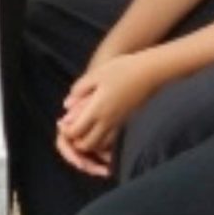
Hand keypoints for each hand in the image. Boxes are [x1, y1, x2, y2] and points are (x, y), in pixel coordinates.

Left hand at [56, 52, 160, 171]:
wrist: (151, 72)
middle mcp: (108, 121)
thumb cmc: (122, 69)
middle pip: (87, 144)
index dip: (66, 131)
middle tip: (72, 130)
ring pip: (100, 145)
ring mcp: (119, 124)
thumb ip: (79, 89)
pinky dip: (102, 141)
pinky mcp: (127, 123)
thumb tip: (67, 105)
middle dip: (77, 142)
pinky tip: (99, 129)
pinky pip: (111, 140)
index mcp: (97, 108)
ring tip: (84, 131)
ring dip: (90, 143)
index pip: (76, 131)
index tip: (63, 122)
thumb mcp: (96, 74)